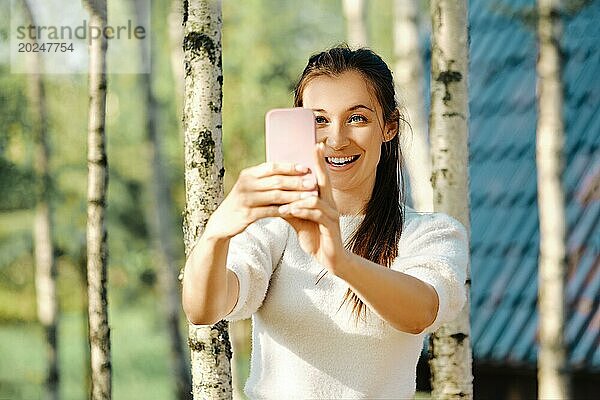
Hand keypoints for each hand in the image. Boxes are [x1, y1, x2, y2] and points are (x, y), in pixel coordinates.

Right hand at [205, 162, 317, 239]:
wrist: (223, 221)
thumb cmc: (243, 202)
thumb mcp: (251, 187)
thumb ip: (267, 179)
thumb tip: (292, 172)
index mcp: (249, 174)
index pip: (272, 167)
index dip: (290, 167)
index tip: (306, 168)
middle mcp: (246, 184)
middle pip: (276, 181)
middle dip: (296, 182)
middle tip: (313, 183)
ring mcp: (246, 199)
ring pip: (276, 196)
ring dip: (295, 196)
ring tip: (310, 198)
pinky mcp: (247, 214)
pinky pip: (270, 211)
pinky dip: (285, 210)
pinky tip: (297, 211)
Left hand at [279, 143, 347, 272]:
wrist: (331, 260)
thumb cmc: (316, 238)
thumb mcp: (300, 220)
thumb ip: (291, 207)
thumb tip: (276, 197)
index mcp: (324, 200)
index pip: (321, 177)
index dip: (320, 160)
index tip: (316, 144)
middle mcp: (331, 204)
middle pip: (325, 180)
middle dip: (319, 163)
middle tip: (314, 147)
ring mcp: (332, 215)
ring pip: (316, 198)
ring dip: (297, 197)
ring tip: (282, 199)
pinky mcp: (330, 228)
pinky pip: (315, 214)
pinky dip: (300, 211)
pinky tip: (289, 210)